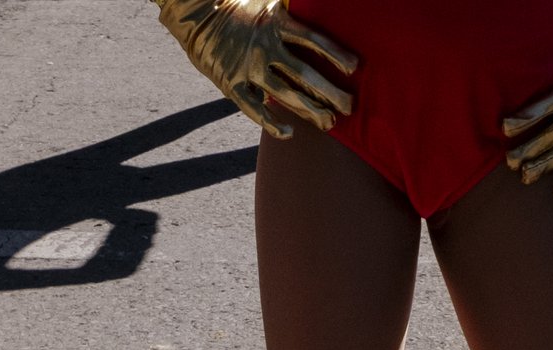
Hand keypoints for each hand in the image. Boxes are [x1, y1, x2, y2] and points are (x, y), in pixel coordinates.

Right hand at [156, 0, 357, 138]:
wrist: (198, 16)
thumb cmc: (239, 8)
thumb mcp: (269, 2)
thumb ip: (292, 11)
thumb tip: (318, 14)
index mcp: (277, 23)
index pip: (314, 40)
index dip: (335, 54)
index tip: (354, 68)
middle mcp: (266, 46)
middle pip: (305, 73)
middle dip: (330, 91)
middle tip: (349, 107)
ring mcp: (249, 67)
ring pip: (285, 93)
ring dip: (309, 110)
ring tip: (329, 123)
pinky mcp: (231, 84)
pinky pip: (254, 108)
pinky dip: (271, 122)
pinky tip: (289, 133)